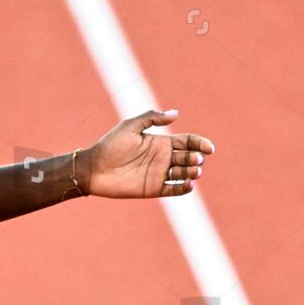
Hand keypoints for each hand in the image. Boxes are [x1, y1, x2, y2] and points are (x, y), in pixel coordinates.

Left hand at [81, 109, 213, 198]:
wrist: (94, 169)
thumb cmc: (109, 146)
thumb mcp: (130, 126)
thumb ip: (152, 119)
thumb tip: (176, 113)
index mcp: (160, 142)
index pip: (187, 142)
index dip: (200, 144)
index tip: (209, 148)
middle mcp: (162, 158)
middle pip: (188, 157)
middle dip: (195, 159)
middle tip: (194, 160)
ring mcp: (159, 174)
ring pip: (184, 174)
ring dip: (192, 173)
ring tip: (193, 172)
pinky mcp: (154, 189)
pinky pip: (174, 190)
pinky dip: (184, 188)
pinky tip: (188, 184)